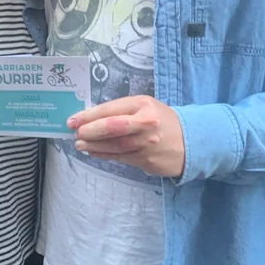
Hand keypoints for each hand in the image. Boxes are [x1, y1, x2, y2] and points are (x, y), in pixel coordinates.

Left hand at [69, 96, 185, 177]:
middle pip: (112, 127)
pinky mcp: (147, 160)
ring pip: (114, 145)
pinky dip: (105, 155)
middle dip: (90, 130)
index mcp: (144, 105)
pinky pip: (121, 157)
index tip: (73, 120)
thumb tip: (92, 118)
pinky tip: (94, 153)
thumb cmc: (162, 120)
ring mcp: (147, 143)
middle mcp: (146, 123)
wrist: (191, 141)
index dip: (89, 115)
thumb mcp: (146, 107)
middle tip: (76, 133)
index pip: (112, 109)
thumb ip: (123, 110)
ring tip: (80, 144)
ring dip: (94, 146)